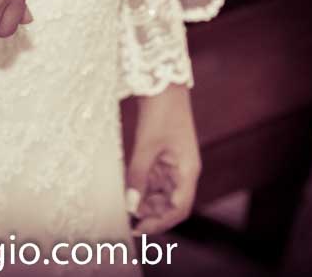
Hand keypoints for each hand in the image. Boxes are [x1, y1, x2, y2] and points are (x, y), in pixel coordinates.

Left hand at [125, 84, 201, 235]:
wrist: (162, 83)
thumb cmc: (160, 112)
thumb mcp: (146, 145)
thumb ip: (138, 175)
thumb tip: (131, 205)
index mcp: (188, 170)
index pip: (179, 207)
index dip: (161, 221)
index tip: (139, 229)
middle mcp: (183, 170)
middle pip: (170, 203)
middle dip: (151, 213)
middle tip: (126, 220)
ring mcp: (172, 163)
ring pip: (161, 192)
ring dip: (145, 201)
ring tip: (123, 206)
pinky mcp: (161, 155)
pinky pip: (153, 179)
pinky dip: (141, 186)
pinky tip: (126, 190)